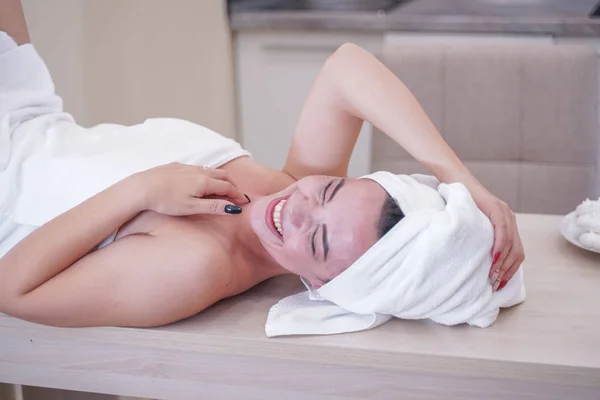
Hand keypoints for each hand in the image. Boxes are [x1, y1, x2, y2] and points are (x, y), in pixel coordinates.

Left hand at [131, 163, 248, 215]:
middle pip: (222, 175)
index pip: (228, 186)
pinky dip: (206, 175)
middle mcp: (198, 170)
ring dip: (220, 179)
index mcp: (204, 181)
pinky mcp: (175, 166)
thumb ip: (213, 206)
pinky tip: (200, 182)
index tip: (244, 202)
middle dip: (232, 184)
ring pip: (210, 170)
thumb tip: (233, 208)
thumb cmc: (165, 201)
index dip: (238, 194)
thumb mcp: (191, 207)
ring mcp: (186, 167)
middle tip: (236, 194)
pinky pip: (197, 168)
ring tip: (222, 189)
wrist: (140, 188)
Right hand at [469, 185, 524, 290]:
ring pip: (511, 244)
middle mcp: (510, 218)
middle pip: (518, 252)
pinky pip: (502, 231)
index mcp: (507, 224)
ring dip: (503, 262)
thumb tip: (480, 260)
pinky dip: (500, 247)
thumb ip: (483, 237)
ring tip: (493, 275)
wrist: (456, 181)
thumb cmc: (461, 204)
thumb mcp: (475, 224)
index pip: (517, 253)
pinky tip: (494, 258)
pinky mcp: (496, 208)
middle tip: (496, 284)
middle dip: (508, 271)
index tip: (500, 284)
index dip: (511, 271)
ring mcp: (505, 213)